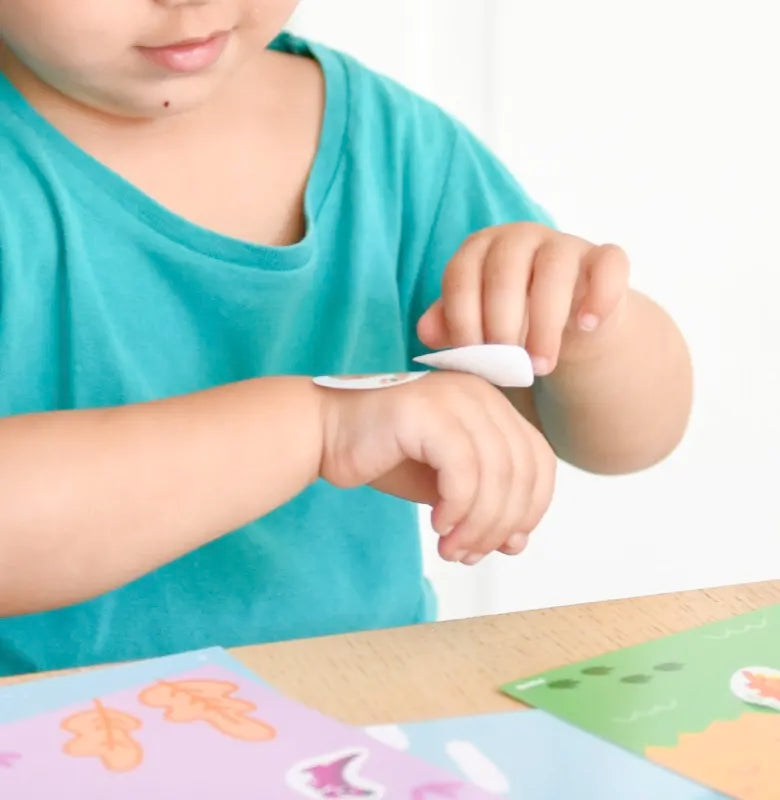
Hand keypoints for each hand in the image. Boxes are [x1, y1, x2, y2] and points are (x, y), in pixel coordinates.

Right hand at [318, 372, 555, 564]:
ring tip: (452, 549)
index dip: (531, 508)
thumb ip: (483, 505)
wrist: (324, 433)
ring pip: (496, 473)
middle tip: (470, 554)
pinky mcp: (427, 412)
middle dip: (501, 523)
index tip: (504, 543)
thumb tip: (516, 542)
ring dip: (478, 523)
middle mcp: (480, 394)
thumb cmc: (382, 456)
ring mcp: (454, 398)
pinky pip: (463, 470)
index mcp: (491, 405)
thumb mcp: (445, 487)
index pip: (539, 461)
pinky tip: (437, 525)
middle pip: (522, 469)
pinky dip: (457, 506)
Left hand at [417, 222, 629, 375]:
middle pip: (504, 272)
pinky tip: (587, 327)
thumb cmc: (512, 324)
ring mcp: (563, 244)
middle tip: (506, 367)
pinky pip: (608, 265)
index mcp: (480, 250)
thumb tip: (426, 332)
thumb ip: (450, 325)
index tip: (472, 358)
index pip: (460, 275)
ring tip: (540, 365)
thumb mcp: (476, 326)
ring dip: (545, 324)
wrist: (568, 328)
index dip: (462, 319)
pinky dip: (600, 295)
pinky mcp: (604, 258)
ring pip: (553, 270)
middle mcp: (519, 238)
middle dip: (501, 325)